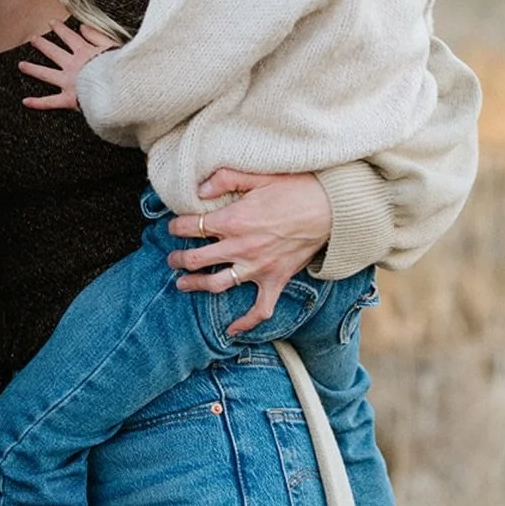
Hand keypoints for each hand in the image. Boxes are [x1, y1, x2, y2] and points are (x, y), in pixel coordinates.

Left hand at [18, 22, 117, 110]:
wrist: (120, 88)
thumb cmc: (121, 69)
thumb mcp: (112, 47)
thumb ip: (97, 36)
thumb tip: (82, 26)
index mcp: (85, 53)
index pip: (70, 38)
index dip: (60, 29)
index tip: (51, 22)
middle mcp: (73, 66)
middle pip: (54, 53)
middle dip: (43, 45)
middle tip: (33, 39)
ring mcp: (69, 82)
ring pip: (46, 74)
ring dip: (33, 69)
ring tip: (21, 65)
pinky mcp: (68, 98)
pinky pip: (50, 101)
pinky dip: (37, 103)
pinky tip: (25, 101)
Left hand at [166, 170, 331, 335]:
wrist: (332, 209)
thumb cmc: (296, 189)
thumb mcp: (258, 175)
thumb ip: (225, 179)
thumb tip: (199, 188)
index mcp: (233, 221)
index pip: (191, 227)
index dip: (176, 227)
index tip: (173, 227)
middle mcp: (241, 248)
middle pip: (197, 259)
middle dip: (178, 259)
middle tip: (172, 258)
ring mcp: (258, 268)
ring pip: (216, 284)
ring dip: (195, 285)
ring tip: (182, 283)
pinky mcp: (276, 280)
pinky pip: (259, 309)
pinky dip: (245, 322)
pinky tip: (231, 330)